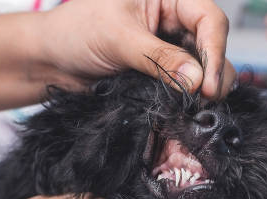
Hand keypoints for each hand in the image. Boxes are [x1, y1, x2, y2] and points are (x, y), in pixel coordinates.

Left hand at [38, 0, 235, 97]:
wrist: (52, 61)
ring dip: (203, 90)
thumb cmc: (76, 33)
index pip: (209, 19)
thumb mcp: (118, 38)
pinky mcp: (164, 75)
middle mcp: (175, 21)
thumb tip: (195, 79)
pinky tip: (185, 109)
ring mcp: (171, 50)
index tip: (207, 84)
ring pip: (204, 69)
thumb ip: (159, 58)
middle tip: (205, 101)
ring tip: (194, 108)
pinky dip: (189, 99)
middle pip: (213, 45)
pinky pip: (187, 86)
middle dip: (213, 74)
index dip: (214, 50)